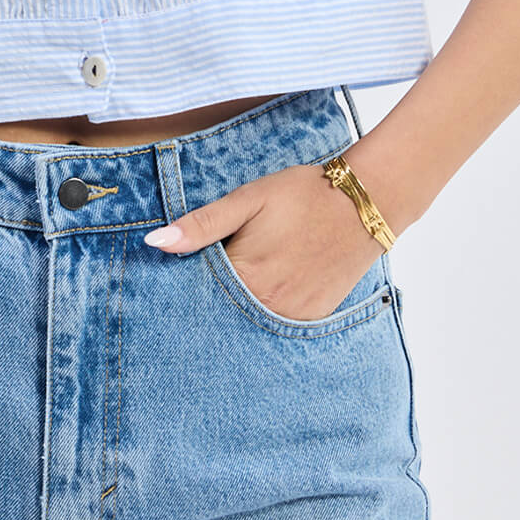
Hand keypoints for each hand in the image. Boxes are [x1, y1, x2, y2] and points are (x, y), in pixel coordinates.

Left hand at [143, 159, 387, 320]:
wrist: (364, 204)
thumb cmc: (302, 195)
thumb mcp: (248, 200)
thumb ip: (201, 225)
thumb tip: (156, 242)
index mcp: (246, 276)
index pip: (198, 293)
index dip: (186, 283)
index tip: (178, 276)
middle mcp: (268, 305)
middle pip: (223, 311)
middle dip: (211, 300)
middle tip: (214, 278)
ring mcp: (293, 316)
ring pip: (249, 322)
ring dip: (239, 308)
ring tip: (242, 283)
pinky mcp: (314, 318)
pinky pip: (279, 324)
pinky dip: (266, 312)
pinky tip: (267, 291)